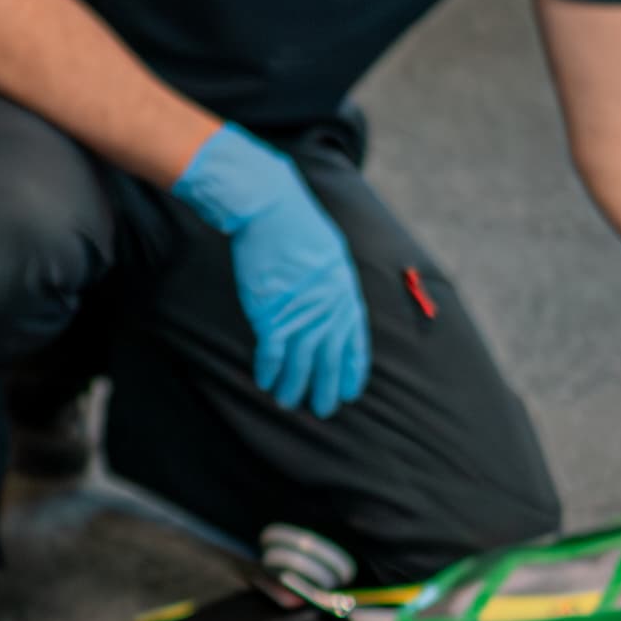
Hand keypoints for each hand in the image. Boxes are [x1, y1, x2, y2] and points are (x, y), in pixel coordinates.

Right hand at [175, 125, 372, 418]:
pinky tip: (266, 384)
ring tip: (288, 403)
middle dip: (326, 388)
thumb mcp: (329, 255)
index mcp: (345, 295)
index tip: (350, 391)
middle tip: (322, 410)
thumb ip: (333, 285)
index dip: (351, 371)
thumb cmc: (297, 226)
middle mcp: (327, 310)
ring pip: (300, 363)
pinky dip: (270, 372)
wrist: (270, 210)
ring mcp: (300, 313)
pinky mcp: (271, 314)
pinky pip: (273, 354)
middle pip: (329, 359)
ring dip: (294, 387)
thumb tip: (332, 304)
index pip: (354, 344)